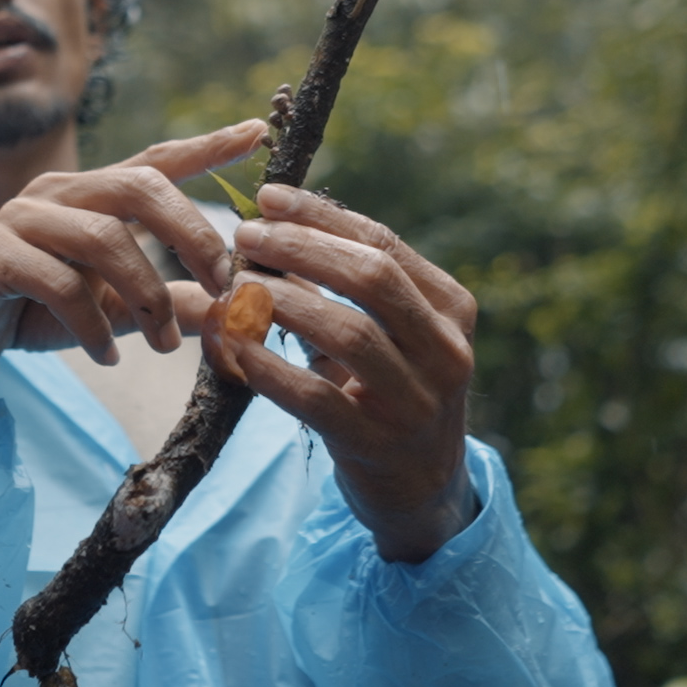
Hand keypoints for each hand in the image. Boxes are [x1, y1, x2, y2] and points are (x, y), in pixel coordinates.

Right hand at [0, 120, 266, 391]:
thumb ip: (173, 301)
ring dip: (147, 296)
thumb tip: (234, 310)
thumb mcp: (119, 308)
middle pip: (140, 188)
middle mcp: (59, 192)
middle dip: (192, 236)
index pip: (155, 161)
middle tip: (223, 286)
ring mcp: (22, 217)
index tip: (256, 132)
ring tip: (163, 345)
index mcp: (91, 193)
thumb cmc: (41, 309)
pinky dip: (93, 325)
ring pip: (105, 238)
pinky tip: (108, 354)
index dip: (206, 147)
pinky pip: (59, 284)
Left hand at [218, 183, 478, 562]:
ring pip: (349, 333)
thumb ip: (346, 285)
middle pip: (372, 279)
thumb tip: (273, 223)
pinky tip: (235, 346)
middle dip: (302, 248)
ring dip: (283, 302)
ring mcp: (417, 402)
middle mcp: (446, 351)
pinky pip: (317, 399)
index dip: (323, 216)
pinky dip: (271, 368)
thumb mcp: (388, 334)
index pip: (384, 245)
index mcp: (451, 309)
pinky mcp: (378, 446)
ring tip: (236, 287)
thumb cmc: (390, 391)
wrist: (422, 489)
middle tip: (245, 235)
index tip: (269, 197)